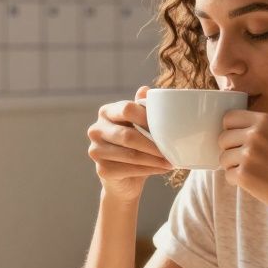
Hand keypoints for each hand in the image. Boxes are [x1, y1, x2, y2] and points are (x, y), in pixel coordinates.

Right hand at [87, 85, 172, 202]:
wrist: (126, 177)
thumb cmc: (136, 144)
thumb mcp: (140, 124)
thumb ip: (142, 108)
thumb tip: (145, 89)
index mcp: (106, 112)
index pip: (126, 109)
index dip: (147, 117)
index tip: (166, 126)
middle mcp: (96, 130)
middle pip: (128, 135)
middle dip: (153, 144)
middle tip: (172, 149)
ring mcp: (95, 150)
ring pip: (131, 154)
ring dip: (155, 159)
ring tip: (171, 161)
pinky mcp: (102, 170)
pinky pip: (130, 169)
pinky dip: (149, 170)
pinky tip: (161, 169)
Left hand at [217, 110, 267, 219]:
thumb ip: (255, 130)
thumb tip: (224, 130)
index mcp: (264, 120)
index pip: (228, 117)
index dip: (230, 130)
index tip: (239, 140)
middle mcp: (255, 134)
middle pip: (223, 138)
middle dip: (230, 150)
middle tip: (248, 161)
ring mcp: (249, 154)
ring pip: (222, 158)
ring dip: (233, 167)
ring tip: (254, 172)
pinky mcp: (244, 175)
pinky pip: (227, 175)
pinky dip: (237, 181)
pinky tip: (255, 182)